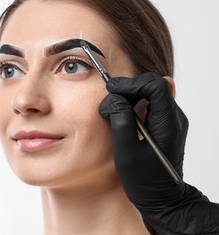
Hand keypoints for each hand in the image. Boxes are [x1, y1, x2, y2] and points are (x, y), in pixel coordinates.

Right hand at [99, 72, 218, 233]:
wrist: (162, 198)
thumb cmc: (144, 181)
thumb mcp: (126, 153)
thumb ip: (121, 122)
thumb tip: (114, 99)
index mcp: (167, 124)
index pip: (155, 86)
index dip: (131, 84)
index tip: (111, 90)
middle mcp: (173, 118)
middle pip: (153, 85)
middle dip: (128, 88)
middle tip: (109, 101)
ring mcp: (169, 120)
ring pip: (150, 92)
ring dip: (129, 95)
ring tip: (112, 109)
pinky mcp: (163, 124)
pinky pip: (149, 103)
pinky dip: (133, 103)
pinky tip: (121, 115)